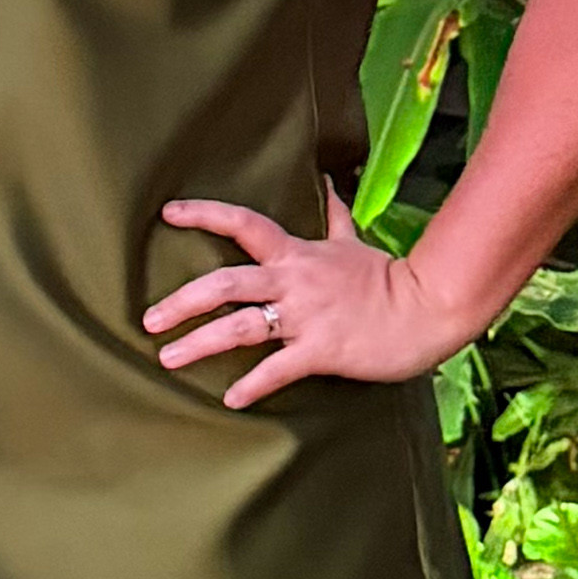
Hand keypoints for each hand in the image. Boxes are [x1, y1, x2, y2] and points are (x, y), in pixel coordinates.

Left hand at [142, 185, 463, 408]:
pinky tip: (230, 398)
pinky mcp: (322, 350)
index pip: (243, 224)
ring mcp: (306, 316)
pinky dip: (253, 385)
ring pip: (242, 326)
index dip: (205, 215)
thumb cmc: (388, 279)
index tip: (168, 213)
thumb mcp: (353, 242)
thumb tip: (326, 181)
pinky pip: (279, 369)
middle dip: (182, 301)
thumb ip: (332, 215)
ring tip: (169, 359)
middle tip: (149, 320)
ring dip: (201, 344)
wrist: (428, 308)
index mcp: (297, 254)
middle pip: (226, 282)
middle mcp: (294, 281)